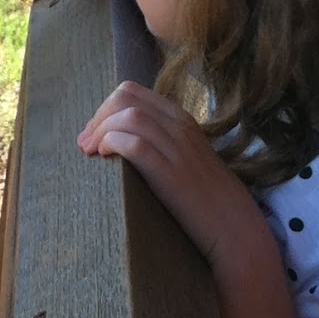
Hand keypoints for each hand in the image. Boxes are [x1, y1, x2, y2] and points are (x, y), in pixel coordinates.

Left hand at [77, 82, 267, 275]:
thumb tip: (120, 139)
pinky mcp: (171, 172)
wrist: (233, 226)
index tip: (92, 133)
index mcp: (180, 119)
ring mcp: (177, 148)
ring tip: (90, 152)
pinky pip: (134, 143)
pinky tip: (104, 156)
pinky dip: (112, 143)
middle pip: (124, 98)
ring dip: (100, 131)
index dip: (103, 109)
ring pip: (128, 116)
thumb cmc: (204, 196)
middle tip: (85, 143)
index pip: (131, 91)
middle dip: (97, 117)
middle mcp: (179, 126)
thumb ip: (159, 141)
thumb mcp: (183, 157)